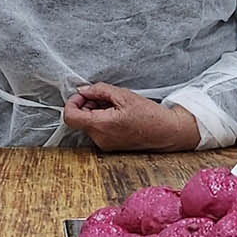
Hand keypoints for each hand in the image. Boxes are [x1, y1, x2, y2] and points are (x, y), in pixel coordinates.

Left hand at [62, 84, 200, 152]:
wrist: (166, 132)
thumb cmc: (149, 115)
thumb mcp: (123, 95)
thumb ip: (99, 90)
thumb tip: (82, 90)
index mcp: (101, 126)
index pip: (70, 116)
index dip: (73, 102)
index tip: (83, 95)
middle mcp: (99, 139)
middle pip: (79, 119)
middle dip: (87, 105)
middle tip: (104, 97)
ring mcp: (104, 145)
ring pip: (88, 124)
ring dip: (95, 111)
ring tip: (114, 105)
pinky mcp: (110, 146)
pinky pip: (97, 130)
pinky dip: (102, 119)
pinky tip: (117, 114)